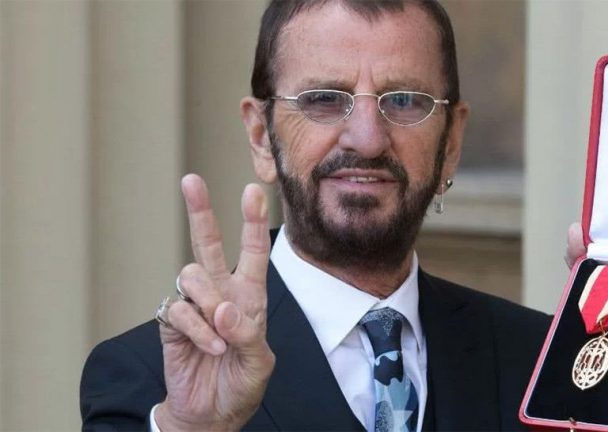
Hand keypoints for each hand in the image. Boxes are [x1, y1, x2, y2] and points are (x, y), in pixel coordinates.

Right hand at [156, 174, 274, 430]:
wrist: (211, 414)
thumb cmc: (240, 384)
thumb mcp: (259, 363)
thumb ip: (247, 333)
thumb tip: (222, 308)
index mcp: (249, 297)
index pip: (251, 253)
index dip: (252, 223)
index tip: (252, 191)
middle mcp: (220, 294)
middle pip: (207, 244)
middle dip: (200, 211)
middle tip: (191, 180)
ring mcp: (193, 306)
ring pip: (191, 275)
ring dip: (208, 302)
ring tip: (221, 336)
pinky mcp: (171, 323)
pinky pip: (178, 310)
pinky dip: (196, 329)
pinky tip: (210, 347)